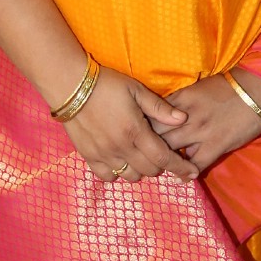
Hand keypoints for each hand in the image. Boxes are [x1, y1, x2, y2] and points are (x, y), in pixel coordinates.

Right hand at [62, 67, 197, 183]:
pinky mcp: (88, 156)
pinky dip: (117, 173)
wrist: (70, 86)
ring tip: (140, 156)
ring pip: (129, 176)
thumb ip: (160, 108)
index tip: (191, 173)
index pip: (163, 158)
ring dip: (140, 170)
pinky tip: (120, 161)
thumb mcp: (136, 90)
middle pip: (149, 171)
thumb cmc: (107, 84)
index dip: (180, 167)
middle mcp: (120, 148)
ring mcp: (103, 154)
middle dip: (160, 166)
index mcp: (135, 131)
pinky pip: (107, 176)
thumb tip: (183, 118)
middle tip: (160, 154)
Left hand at [151, 75, 260, 172]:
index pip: (150, 115)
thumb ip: (178, 102)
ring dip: (163, 161)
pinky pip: (195, 164)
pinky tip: (181, 178)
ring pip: (170, 152)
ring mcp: (199, 132)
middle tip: (142, 155)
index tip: (137, 134)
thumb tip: (161, 113)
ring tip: (159, 168)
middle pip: (154, 135)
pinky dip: (186, 173)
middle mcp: (185, 117)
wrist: (255, 89)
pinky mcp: (215, 145)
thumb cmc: (226, 86)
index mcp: (179, 99)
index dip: (141, 126)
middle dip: (146, 146)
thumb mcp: (196, 88)